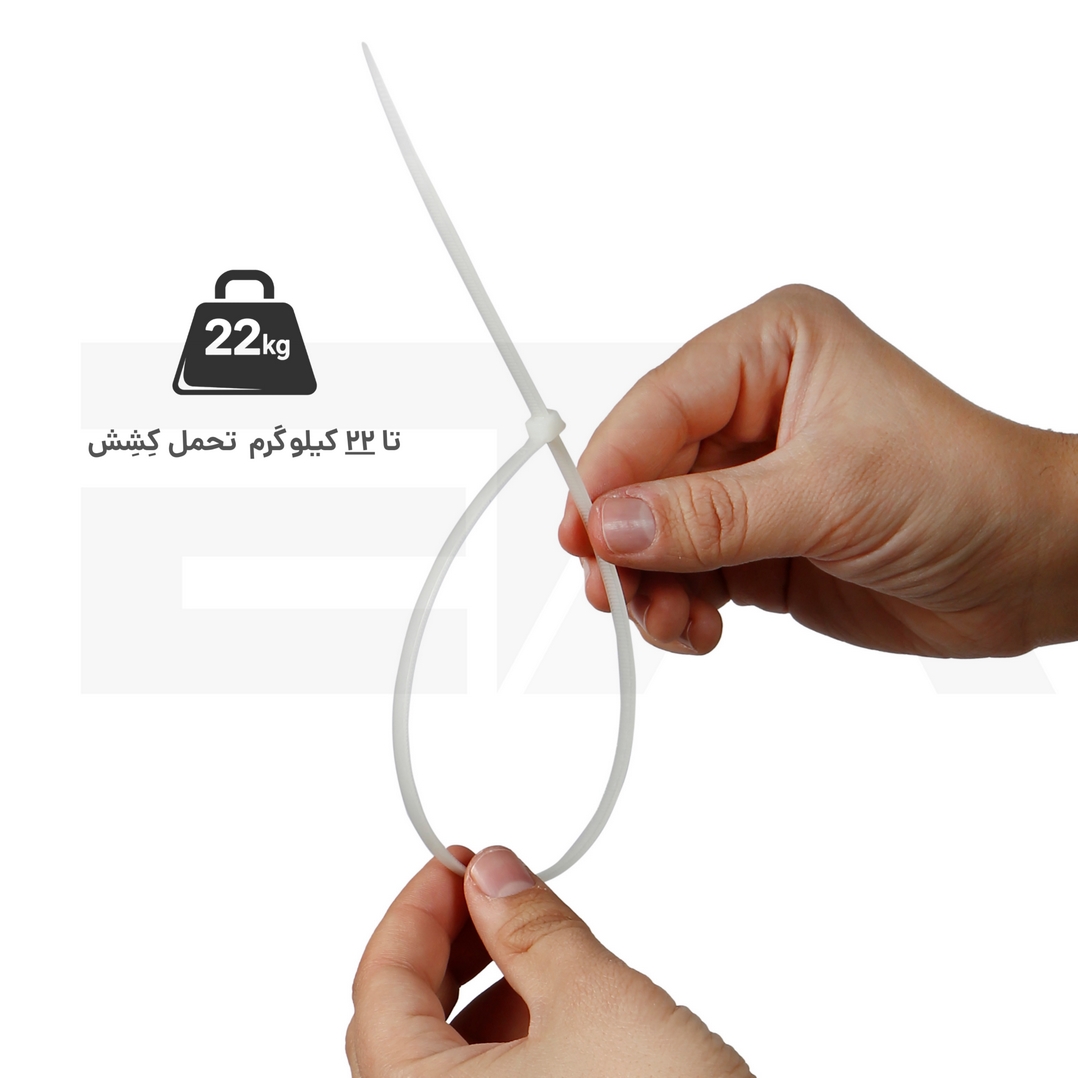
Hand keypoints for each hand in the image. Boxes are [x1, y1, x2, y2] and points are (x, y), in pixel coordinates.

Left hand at [347, 845, 750, 1077]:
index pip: (380, 985)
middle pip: (397, 1023)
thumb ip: (532, 927)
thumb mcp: (596, 1001)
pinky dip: (503, 1041)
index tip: (456, 861)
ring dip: (477, 991)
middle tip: (489, 893)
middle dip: (446, 945)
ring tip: (531, 945)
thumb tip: (494, 874)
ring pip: (437, 1062)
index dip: (418, 907)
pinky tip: (550, 1009)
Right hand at [559, 284, 1077, 657]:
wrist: (1034, 566)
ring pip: (658, 532)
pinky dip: (680, 608)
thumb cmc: (963, 489)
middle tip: (615, 593)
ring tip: (672, 623)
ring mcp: (749, 480)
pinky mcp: (754, 541)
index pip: (660, 405)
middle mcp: (750, 409)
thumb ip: (713, 516)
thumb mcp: (831, 494)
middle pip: (646, 474)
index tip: (582, 534)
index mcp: (768, 353)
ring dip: (653, 584)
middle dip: (629, 540)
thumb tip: (611, 526)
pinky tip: (701, 630)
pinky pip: (687, 574)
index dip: (612, 469)